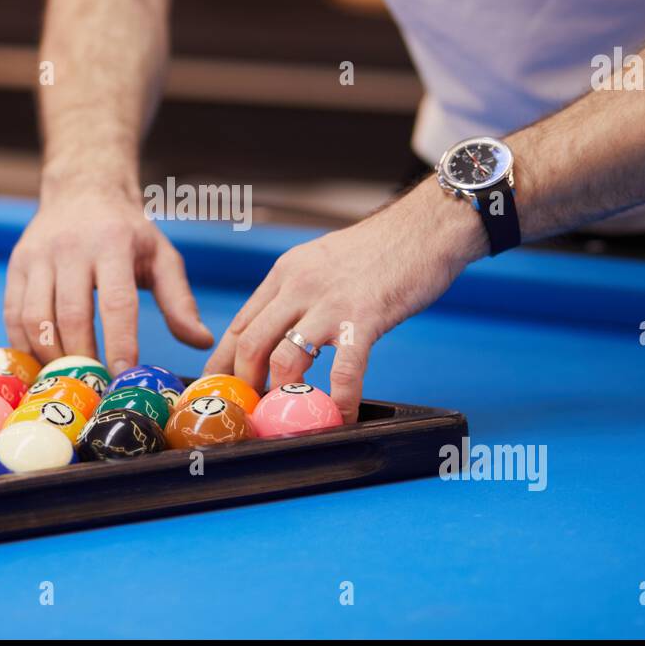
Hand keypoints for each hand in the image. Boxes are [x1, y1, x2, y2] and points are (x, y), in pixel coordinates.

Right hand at [4, 186, 213, 375]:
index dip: (120, 343)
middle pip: (71, 315)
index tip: (124, 376)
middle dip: (83, 359)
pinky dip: (25, 345)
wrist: (83, 190)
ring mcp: (38, 256)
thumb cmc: (127, 231)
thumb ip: (180, 301)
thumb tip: (201, 342)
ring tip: (70, 378)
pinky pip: (13, 314)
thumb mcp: (161, 257)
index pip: (116, 302)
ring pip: (36, 318)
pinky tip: (43, 362)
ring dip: (51, 357)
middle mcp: (71, 248)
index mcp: (113, 244)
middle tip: (96, 387)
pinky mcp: (17, 265)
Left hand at [203, 181, 483, 421]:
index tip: (219, 389)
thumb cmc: (380, 249)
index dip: (224, 362)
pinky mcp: (364, 318)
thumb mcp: (321, 263)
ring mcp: (330, 303)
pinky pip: (343, 371)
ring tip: (286, 417)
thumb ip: (298, 294)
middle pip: (250, 343)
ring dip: (281, 394)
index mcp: (285, 274)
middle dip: (244, 385)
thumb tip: (281, 331)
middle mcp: (298, 286)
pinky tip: (342, 418)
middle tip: (249, 411)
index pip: (240, 323)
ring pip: (284, 357)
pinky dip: (340, 401)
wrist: (425, 227)